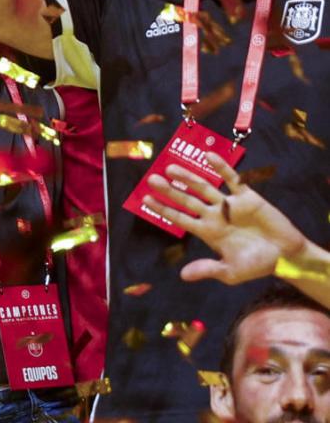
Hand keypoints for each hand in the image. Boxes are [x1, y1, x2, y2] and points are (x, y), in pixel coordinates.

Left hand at [143, 152, 310, 285]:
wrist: (287, 256)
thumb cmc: (258, 265)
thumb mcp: (231, 272)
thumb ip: (208, 269)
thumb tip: (183, 275)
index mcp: (208, 232)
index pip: (180, 218)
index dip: (164, 209)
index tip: (145, 199)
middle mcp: (215, 215)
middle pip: (188, 200)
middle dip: (170, 190)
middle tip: (152, 180)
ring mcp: (230, 205)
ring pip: (205, 187)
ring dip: (189, 177)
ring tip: (171, 168)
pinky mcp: (247, 197)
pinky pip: (232, 179)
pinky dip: (221, 168)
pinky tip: (208, 157)